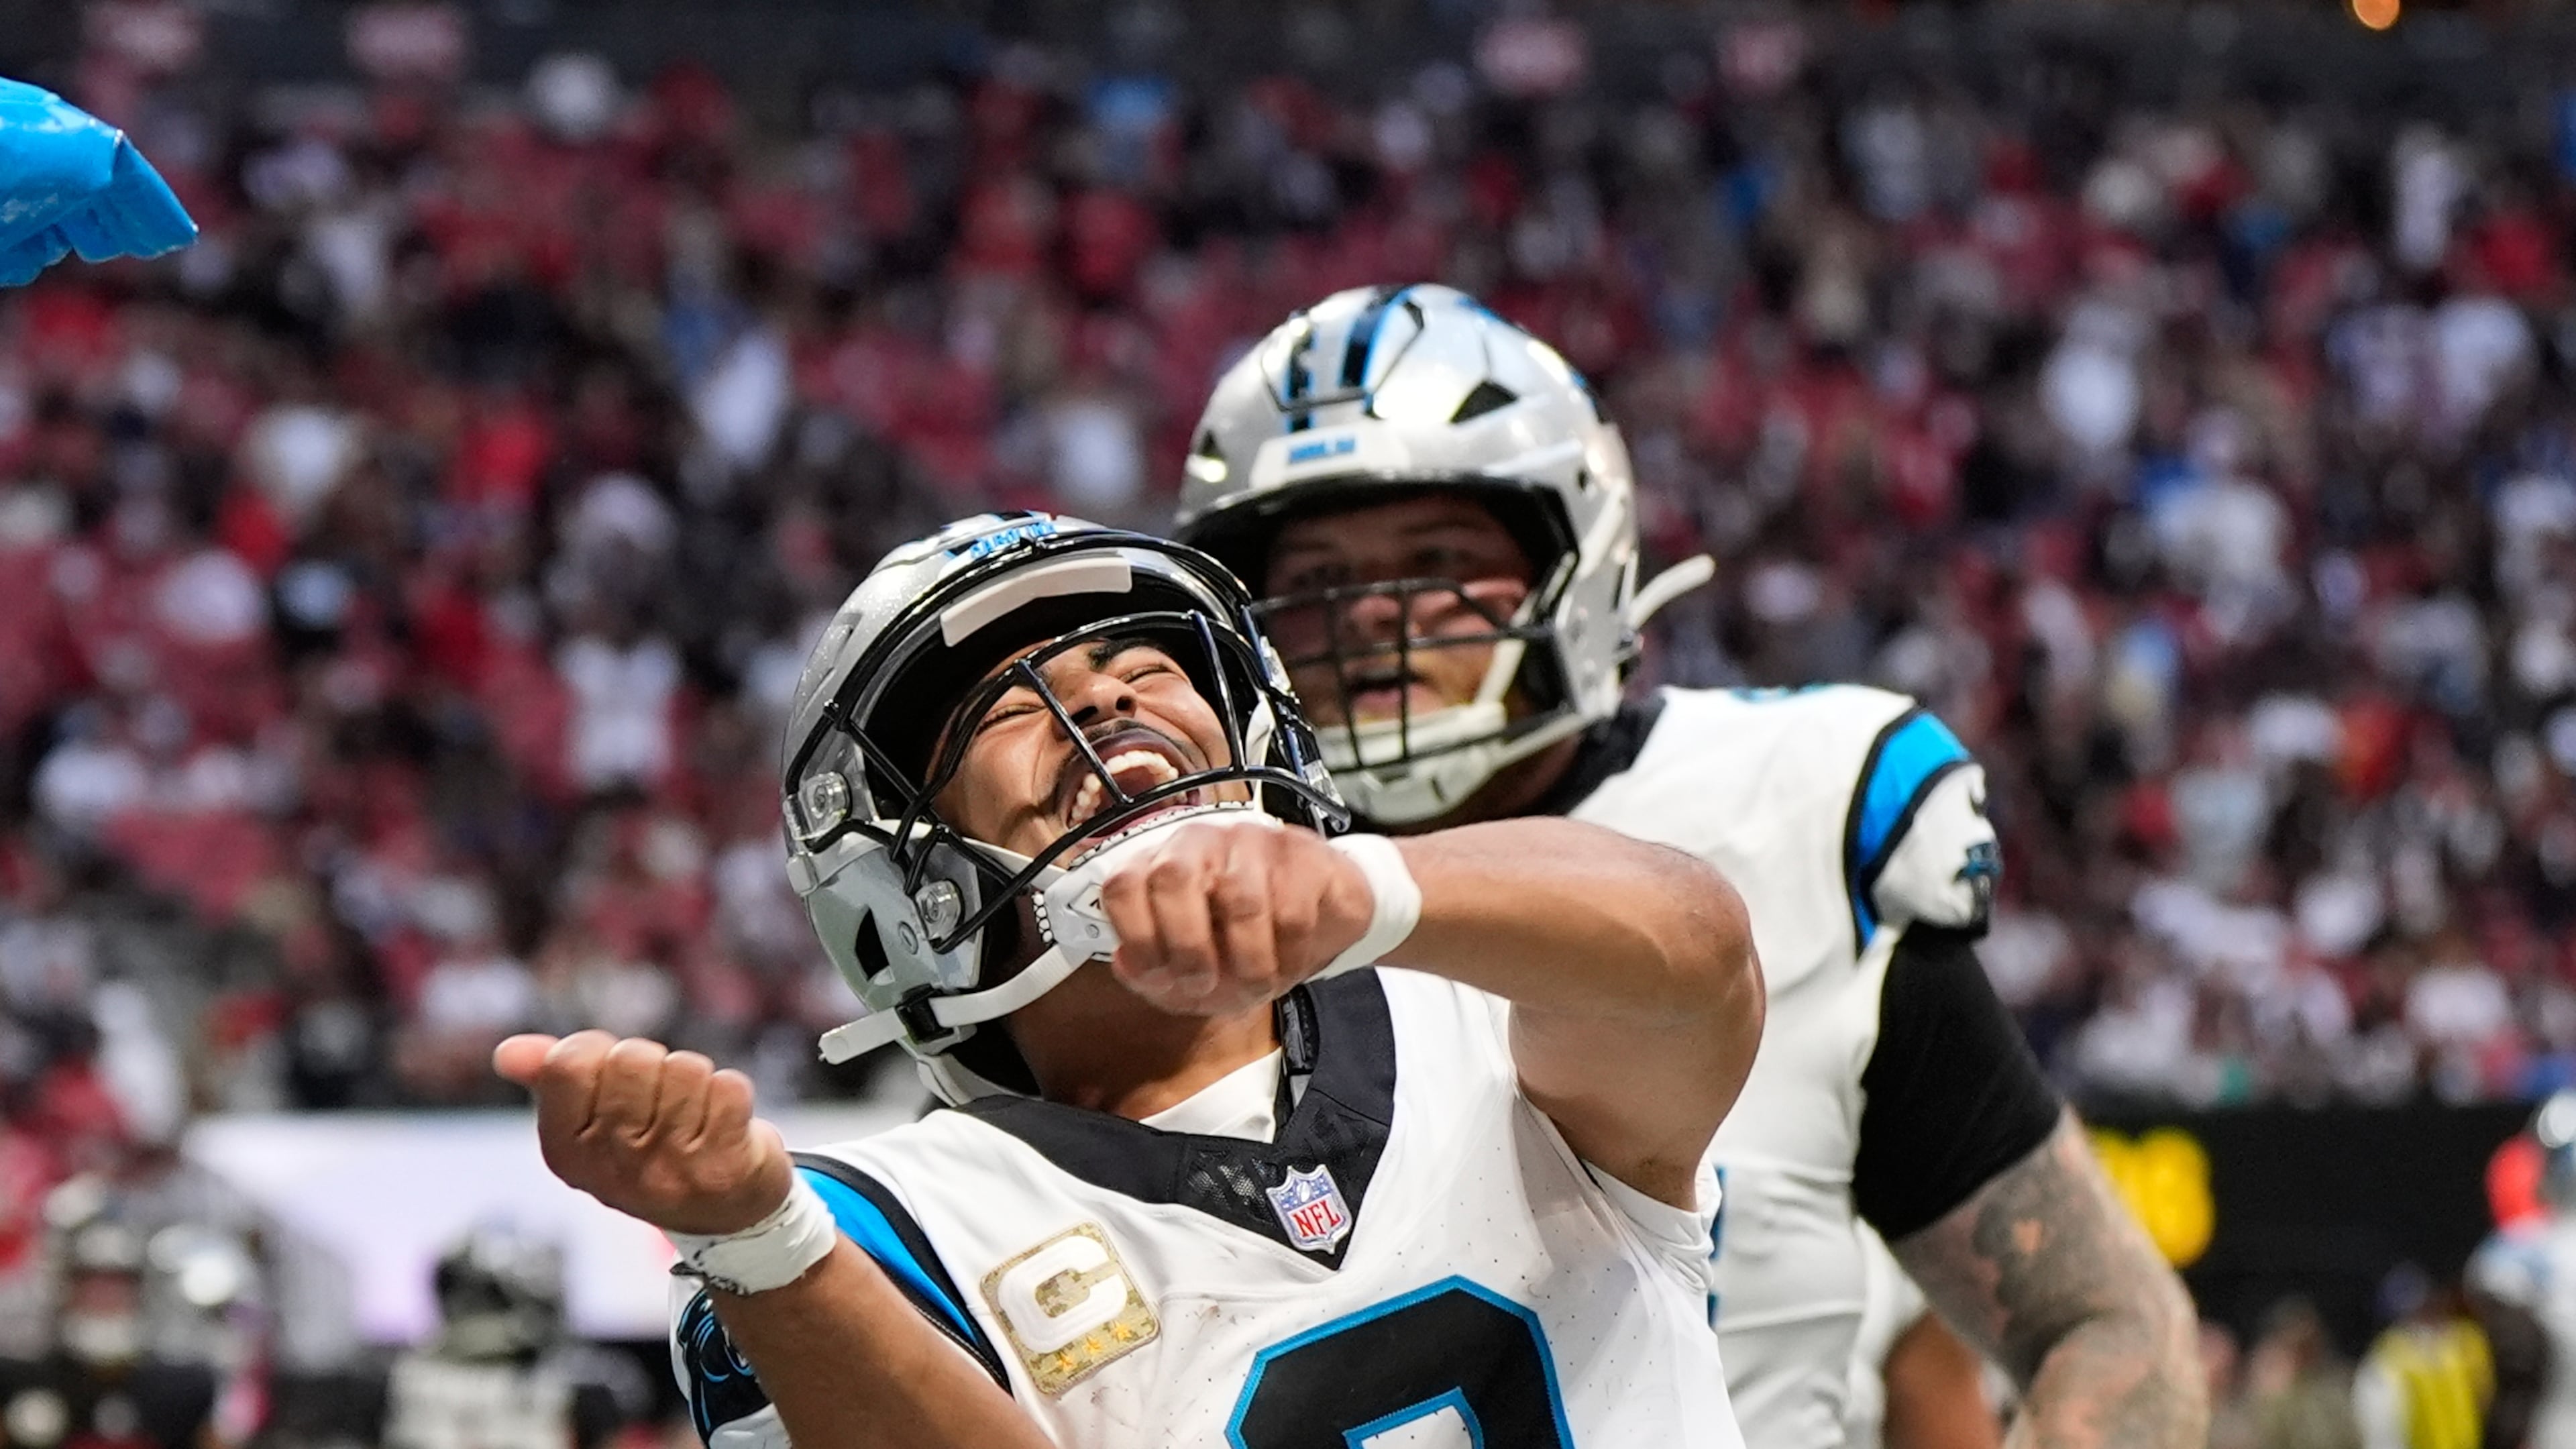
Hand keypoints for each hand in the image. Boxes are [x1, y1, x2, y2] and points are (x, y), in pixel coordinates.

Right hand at [493, 1032, 793, 1236]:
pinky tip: (724, 1127)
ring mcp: (667, 1172)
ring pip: (685, 1069)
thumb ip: (552, 1078)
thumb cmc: (653, 1147)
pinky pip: (729, 1087)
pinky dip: (731, 1094)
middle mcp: (611, 1168)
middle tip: (662, 1102)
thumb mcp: (593, 1120)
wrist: (725, 1210)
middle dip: (654, 1065)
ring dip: (696, 1081)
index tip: (617, 1079)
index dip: (601, 1052)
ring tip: (694, 1118)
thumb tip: (506, 1052)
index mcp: (566, 1153)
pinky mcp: (723, 1169)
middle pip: (631, 1058)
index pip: (569, 1063)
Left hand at [1098, 819, 1373, 1016]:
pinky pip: (1291, 908)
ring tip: (1257, 986)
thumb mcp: (1190, 975)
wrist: (1320, 920)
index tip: (1161, 977)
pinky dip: (1290, 954)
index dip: (1136, 938)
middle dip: (1187, 945)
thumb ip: (1150, 974)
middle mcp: (1199, 844)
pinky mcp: (1302, 853)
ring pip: (1238, 897)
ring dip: (1248, 961)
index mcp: (1160, 869)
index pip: (1123, 885)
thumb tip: (1127, 964)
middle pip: (1172, 876)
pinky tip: (1290, 965)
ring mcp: (1251, 842)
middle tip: (1205, 984)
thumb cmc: (1242, 945)